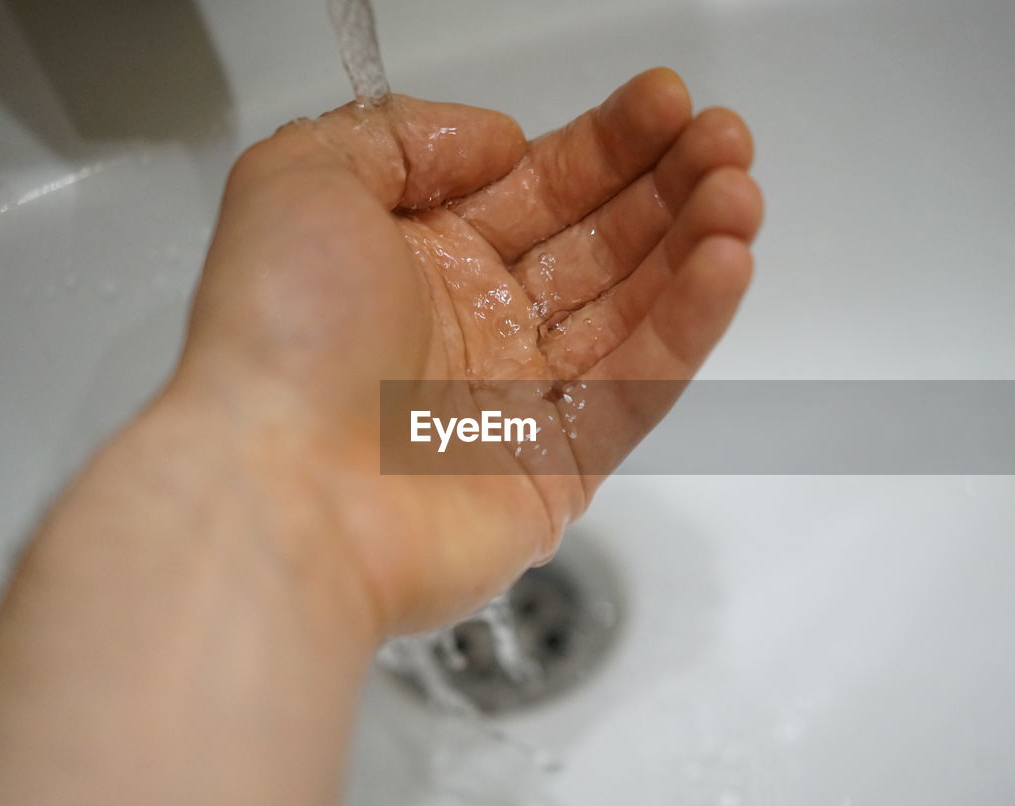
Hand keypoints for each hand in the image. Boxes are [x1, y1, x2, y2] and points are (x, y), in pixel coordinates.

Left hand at [171, 68, 760, 632]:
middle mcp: (472, 328)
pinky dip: (688, 325)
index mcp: (418, 261)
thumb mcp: (301, 180)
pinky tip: (725, 264)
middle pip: (596, 242)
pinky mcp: (558, 467)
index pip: (536, 186)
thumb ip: (399, 133)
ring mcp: (518, 399)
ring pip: (631, 308)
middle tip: (722, 139)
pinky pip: (641, 385)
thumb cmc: (275, 343)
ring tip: (739, 191)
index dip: (606, 143)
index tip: (664, 102)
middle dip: (665, 184)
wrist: (278, 493)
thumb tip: (497, 140)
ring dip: (691, 244)